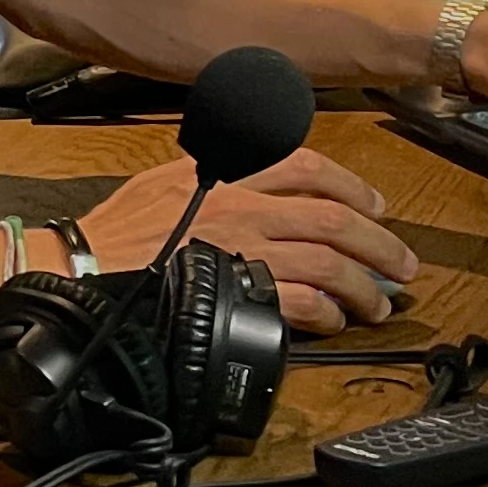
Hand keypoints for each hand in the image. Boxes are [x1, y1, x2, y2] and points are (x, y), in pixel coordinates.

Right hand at [83, 147, 418, 334]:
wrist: (86, 267)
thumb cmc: (117, 231)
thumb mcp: (166, 178)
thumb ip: (214, 170)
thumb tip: (252, 167)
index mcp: (226, 172)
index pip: (305, 166)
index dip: (350, 187)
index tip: (374, 206)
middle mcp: (241, 204)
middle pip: (332, 217)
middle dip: (378, 242)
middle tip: (401, 263)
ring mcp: (242, 248)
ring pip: (327, 261)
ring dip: (362, 284)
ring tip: (377, 303)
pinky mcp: (237, 289)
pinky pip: (301, 300)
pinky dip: (327, 311)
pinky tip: (335, 320)